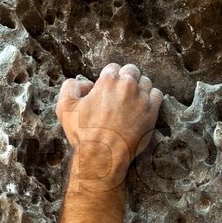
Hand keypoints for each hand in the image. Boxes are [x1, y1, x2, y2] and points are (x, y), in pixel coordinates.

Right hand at [56, 63, 162, 189]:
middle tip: (119, 91)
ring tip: (131, 98)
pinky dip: (151, 97)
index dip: (108, 76)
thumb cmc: (83, 133)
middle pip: (131, 70)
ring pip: (145, 81)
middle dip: (125, 77)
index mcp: (108, 81)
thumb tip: (85, 84)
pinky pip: (157, 95)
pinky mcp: (152, 112)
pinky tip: (142, 105)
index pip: (113, 68)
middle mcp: (127, 86)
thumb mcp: (64, 108)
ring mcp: (142, 98)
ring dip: (139, 87)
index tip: (106, 87)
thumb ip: (70, 87)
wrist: (102, 155)